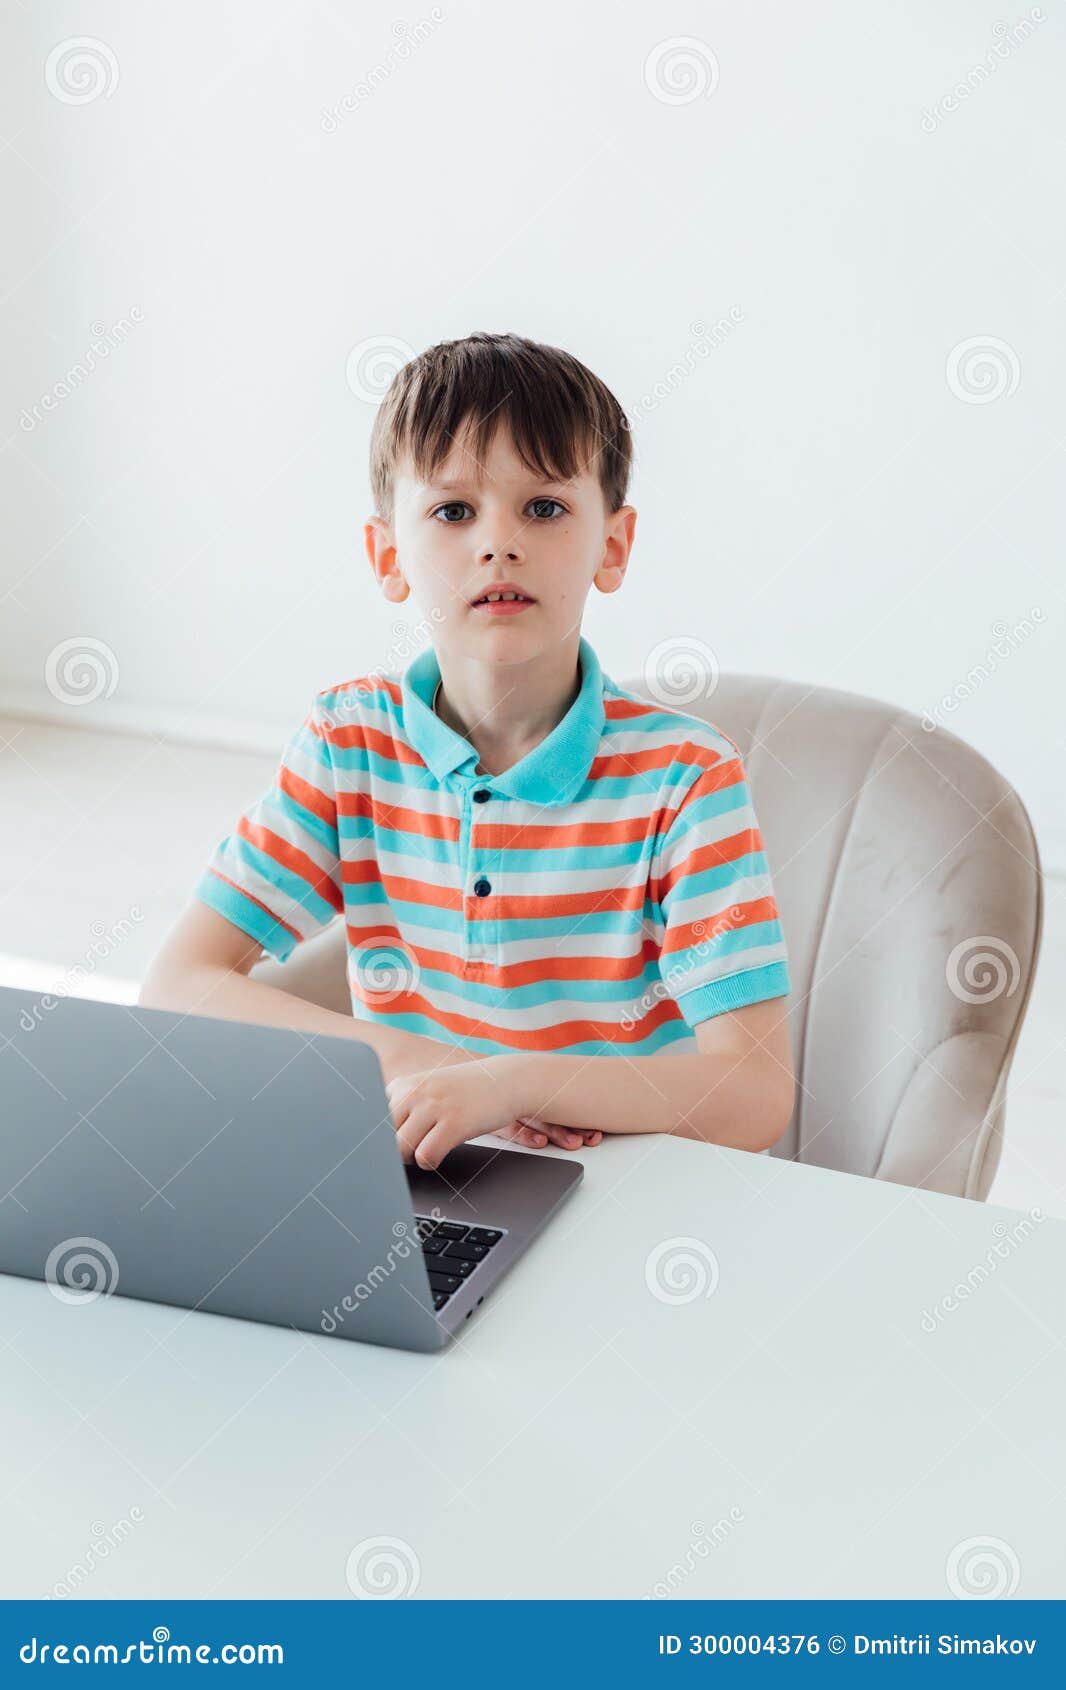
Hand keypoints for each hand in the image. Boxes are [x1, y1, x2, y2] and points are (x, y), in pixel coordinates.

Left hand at [384, 1060, 600, 1168]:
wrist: (506, 1080)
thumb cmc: (465, 1090)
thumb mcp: (428, 1090)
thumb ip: (402, 1107)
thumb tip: (373, 1143)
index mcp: (402, 1084)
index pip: (371, 1121)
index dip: (379, 1140)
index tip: (383, 1149)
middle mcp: (414, 1092)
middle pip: (382, 1138)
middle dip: (392, 1152)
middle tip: (411, 1152)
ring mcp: (433, 1106)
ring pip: (400, 1150)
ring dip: (411, 1158)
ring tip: (427, 1150)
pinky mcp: (454, 1123)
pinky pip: (425, 1156)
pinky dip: (430, 1162)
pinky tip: (440, 1153)